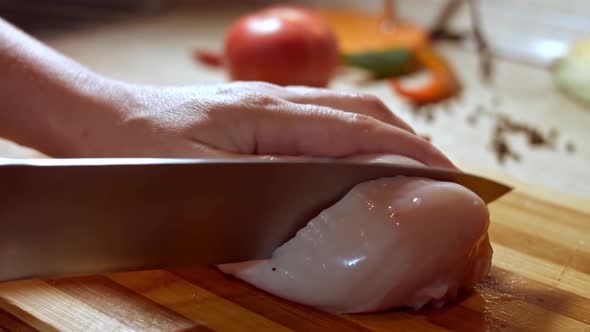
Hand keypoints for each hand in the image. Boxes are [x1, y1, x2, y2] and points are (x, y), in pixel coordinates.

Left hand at [61, 80, 452, 167]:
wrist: (101, 121)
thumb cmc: (139, 154)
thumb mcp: (200, 182)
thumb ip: (261, 190)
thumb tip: (315, 201)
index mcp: (269, 115)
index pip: (355, 131)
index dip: (405, 152)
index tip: (443, 172)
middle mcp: (275, 100)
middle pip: (360, 110)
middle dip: (407, 138)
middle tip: (438, 171)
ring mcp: (267, 101)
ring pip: (343, 109)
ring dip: (384, 133)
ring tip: (409, 163)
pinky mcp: (256, 109)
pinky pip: (321, 115)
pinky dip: (354, 132)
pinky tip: (355, 153)